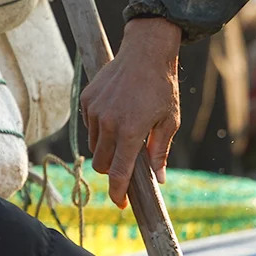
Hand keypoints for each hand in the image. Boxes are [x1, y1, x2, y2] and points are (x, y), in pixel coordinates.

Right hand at [81, 18, 182, 208]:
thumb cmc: (161, 88)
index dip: (118, 193)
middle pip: (101, 165)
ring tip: (124, 136)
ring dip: (106, 150)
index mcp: (130, 131)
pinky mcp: (86, 99)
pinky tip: (115, 119)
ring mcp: (94, 110)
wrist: (145, 51)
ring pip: (94, 147)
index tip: (120, 204)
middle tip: (127, 165)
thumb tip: (159, 180)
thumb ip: (160, 152)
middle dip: (113, 171)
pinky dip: (100, 131)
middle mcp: (108, 123)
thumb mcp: (169, 122)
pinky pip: (89, 127)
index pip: (118, 173)